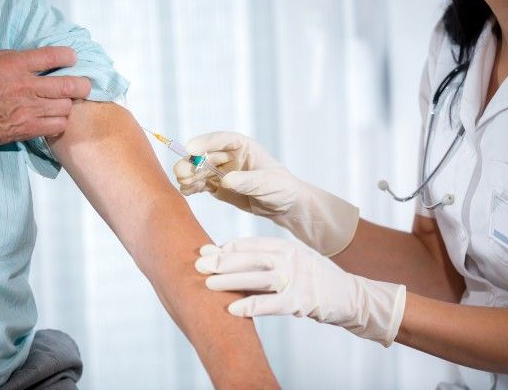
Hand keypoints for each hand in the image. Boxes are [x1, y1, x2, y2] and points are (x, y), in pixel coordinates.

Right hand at [0, 47, 91, 147]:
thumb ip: (9, 58)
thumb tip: (28, 60)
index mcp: (15, 65)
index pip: (52, 56)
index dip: (68, 56)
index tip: (71, 58)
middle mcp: (26, 87)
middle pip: (69, 85)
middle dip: (81, 84)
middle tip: (82, 85)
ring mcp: (30, 109)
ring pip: (66, 107)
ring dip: (68, 105)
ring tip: (63, 104)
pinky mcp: (29, 129)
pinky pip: (58, 126)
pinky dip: (60, 122)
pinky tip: (54, 119)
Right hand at [174, 132, 358, 255]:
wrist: (285, 206)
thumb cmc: (282, 188)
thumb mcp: (267, 183)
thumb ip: (246, 181)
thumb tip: (224, 180)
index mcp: (242, 146)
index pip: (220, 140)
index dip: (204, 143)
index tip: (190, 148)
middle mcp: (228, 156)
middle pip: (204, 155)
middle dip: (191, 162)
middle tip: (181, 172)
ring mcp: (221, 171)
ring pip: (199, 170)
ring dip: (189, 175)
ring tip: (183, 184)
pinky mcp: (217, 186)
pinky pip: (201, 184)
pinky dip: (192, 187)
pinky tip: (186, 191)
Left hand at [196, 237, 405, 346]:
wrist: (354, 298)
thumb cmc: (318, 280)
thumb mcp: (295, 261)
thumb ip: (270, 260)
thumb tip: (235, 261)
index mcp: (287, 247)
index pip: (251, 244)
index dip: (226, 248)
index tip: (205, 251)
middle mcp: (291, 258)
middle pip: (250, 257)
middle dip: (222, 261)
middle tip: (198, 265)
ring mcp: (297, 278)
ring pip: (257, 277)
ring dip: (230, 281)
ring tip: (207, 284)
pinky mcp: (302, 301)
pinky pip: (271, 304)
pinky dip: (250, 306)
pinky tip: (232, 309)